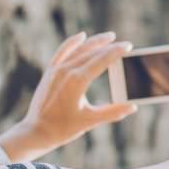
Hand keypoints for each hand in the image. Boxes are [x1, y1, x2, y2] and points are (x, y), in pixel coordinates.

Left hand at [11, 32, 136, 154]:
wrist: (36, 132)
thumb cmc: (63, 128)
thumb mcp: (90, 120)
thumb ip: (112, 112)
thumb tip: (132, 107)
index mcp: (78, 81)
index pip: (102, 60)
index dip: (116, 52)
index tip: (128, 46)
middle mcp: (66, 71)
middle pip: (92, 53)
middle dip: (109, 47)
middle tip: (125, 44)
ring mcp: (56, 70)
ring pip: (78, 50)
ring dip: (94, 42)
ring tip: (109, 36)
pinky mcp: (50, 72)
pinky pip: (62, 52)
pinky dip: (72, 43)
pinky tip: (81, 36)